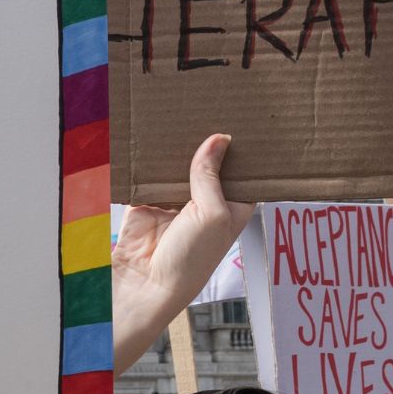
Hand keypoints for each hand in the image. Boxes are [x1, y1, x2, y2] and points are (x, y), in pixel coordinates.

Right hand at [111, 135, 252, 364]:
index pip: (243, 174)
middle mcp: (205, 204)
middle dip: (208, 145)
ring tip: (182, 118)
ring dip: (178, 151)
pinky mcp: (146, 203)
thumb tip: (218, 139)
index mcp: (232, 208)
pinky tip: (154, 141)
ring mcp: (175, 203)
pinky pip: (149, 177)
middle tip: (211, 110)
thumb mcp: (212, 213)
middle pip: (210, 166)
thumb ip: (211, 175)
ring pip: (179, 168)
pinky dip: (150, 163)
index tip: (248, 122)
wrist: (145, 283)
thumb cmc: (191, 260)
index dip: (245, 153)